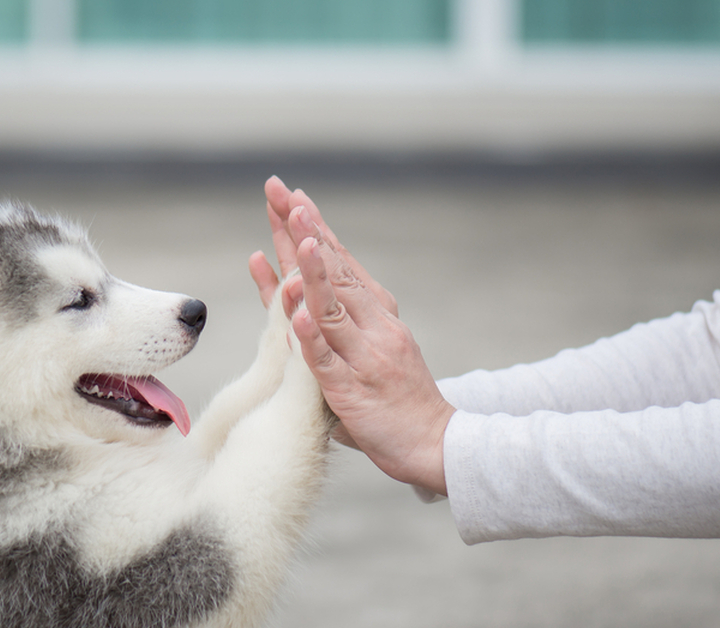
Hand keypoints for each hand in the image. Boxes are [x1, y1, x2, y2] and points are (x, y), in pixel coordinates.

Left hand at [252, 178, 453, 494]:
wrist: (436, 443)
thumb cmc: (396, 397)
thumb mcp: (370, 347)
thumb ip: (337, 320)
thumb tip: (301, 289)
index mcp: (376, 313)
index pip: (340, 262)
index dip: (314, 228)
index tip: (292, 196)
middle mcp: (373, 326)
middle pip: (333, 271)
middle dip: (305, 231)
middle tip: (283, 194)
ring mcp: (363, 356)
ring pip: (332, 308)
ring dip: (313, 270)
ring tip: (296, 236)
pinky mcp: (351, 390)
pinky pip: (326, 361)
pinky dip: (310, 337)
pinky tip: (296, 314)